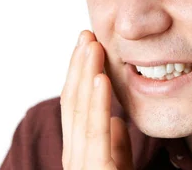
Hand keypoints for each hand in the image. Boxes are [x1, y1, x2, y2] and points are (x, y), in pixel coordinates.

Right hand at [60, 30, 133, 169]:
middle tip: (86, 35)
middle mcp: (73, 155)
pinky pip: (96, 132)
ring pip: (81, 111)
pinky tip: (101, 79)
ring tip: (93, 46)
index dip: (78, 73)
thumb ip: (116, 145)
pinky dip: (97, 103)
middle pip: (72, 101)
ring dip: (86, 74)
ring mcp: (81, 164)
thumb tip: (116, 120)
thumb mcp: (119, 166)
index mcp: (77, 151)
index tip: (87, 46)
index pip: (74, 104)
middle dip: (79, 66)